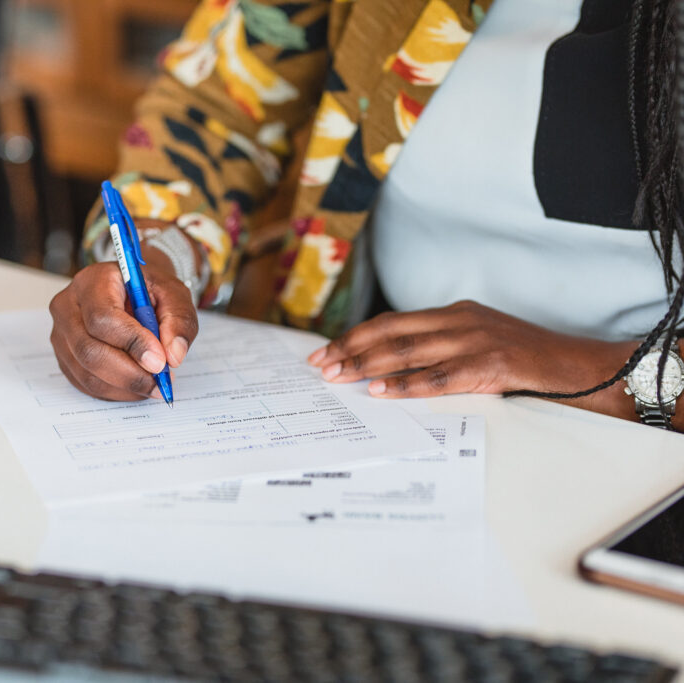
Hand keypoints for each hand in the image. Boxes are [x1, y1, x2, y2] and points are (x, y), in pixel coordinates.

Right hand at [48, 254, 198, 400]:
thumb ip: (178, 320)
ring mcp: (61, 334)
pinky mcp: (64, 357)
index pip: (103, 318)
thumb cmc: (148, 290)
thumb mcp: (173, 294)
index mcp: (92, 281)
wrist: (130, 291)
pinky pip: (85, 385)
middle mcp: (68, 307)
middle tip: (160, 380)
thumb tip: (173, 355)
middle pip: (89, 351)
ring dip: (125, 386)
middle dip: (129, 373)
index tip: (160, 360)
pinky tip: (136, 384)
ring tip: (153, 383)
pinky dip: (116, 392)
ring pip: (87, 373)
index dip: (132, 343)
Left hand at [306, 300, 636, 418]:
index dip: (356, 336)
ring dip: (368, 365)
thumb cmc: (528, 362)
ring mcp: (475, 341)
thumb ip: (442, 350)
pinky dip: (407, 384)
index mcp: (455, 314)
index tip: (326, 351)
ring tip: (339, 377)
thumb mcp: (480, 344)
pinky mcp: (491, 365)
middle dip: (351, 348)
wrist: (582, 368)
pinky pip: (439, 376)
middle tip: (320, 365)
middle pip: (391, 332)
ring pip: (408, 351)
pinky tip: (382, 392)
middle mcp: (460, 321)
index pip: (392, 322)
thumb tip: (393, 371)